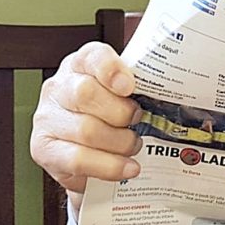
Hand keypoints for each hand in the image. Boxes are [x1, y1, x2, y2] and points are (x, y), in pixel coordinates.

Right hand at [30, 42, 143, 204]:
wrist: (89, 153)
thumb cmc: (110, 116)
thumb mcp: (124, 95)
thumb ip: (140, 87)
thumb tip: (179, 93)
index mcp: (81, 65)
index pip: (91, 56)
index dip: (110, 69)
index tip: (129, 86)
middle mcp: (59, 87)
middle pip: (86, 94)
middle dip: (121, 113)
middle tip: (139, 121)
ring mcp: (47, 118)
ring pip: (86, 130)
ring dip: (119, 142)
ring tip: (134, 146)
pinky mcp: (44, 149)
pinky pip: (78, 159)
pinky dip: (109, 166)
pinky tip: (128, 167)